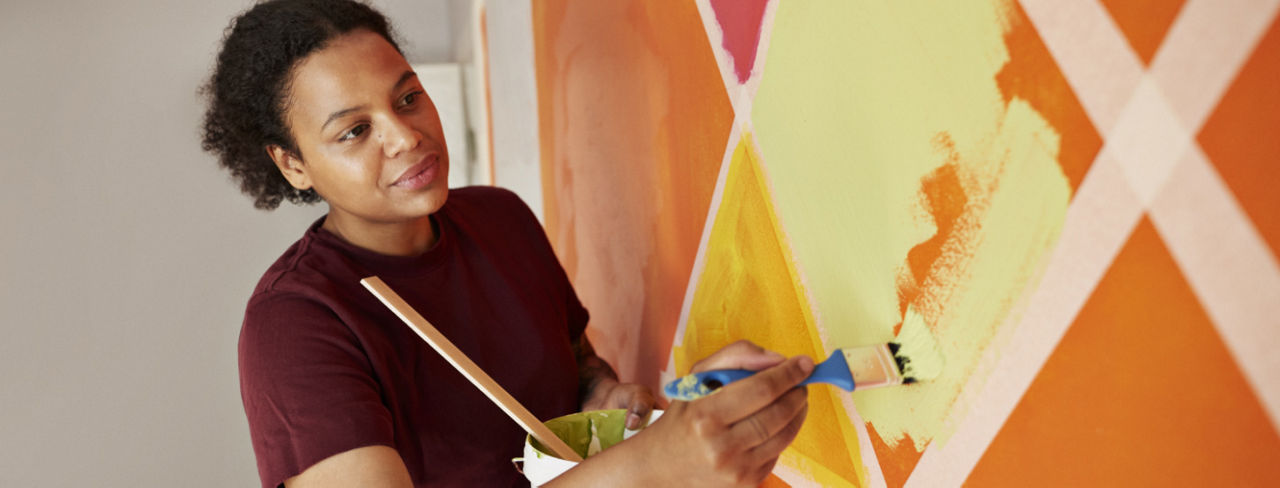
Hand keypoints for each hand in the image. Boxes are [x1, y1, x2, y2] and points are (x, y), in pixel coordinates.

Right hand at [548, 341, 811, 486]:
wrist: (660, 465)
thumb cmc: (683, 415)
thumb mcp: (697, 377)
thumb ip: (735, 356)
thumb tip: (777, 359)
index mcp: (705, 414)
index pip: (761, 389)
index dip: (788, 374)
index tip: (805, 363)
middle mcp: (720, 445)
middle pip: (777, 413)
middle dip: (798, 392)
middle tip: (802, 381)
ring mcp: (736, 468)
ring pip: (784, 435)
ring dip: (798, 412)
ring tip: (796, 398)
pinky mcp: (746, 483)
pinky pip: (778, 453)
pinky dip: (785, 433)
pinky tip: (777, 422)